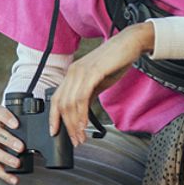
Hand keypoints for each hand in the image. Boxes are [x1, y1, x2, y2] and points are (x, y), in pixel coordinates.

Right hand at [0, 104, 24, 184]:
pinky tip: (13, 178)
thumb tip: (49, 130)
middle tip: (21, 147)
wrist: (0, 149)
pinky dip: (4, 174)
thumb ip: (27, 128)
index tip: (16, 125)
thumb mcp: (18, 129)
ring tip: (17, 163)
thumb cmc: (13, 136)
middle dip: (8, 140)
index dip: (5, 117)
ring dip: (5, 157)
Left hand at [49, 23, 154, 145]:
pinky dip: (81, 114)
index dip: (54, 117)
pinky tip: (85, 124)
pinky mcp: (92, 72)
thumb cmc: (116, 61)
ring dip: (75, 124)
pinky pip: (82, 97)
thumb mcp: (98, 81)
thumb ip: (88, 94)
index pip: (57, 99)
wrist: (129, 43)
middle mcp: (73, 72)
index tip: (55, 132)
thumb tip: (82, 111)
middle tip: (75, 140)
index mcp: (72, 74)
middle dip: (67, 126)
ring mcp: (81, 72)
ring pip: (70, 103)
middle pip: (62, 104)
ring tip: (81, 137)